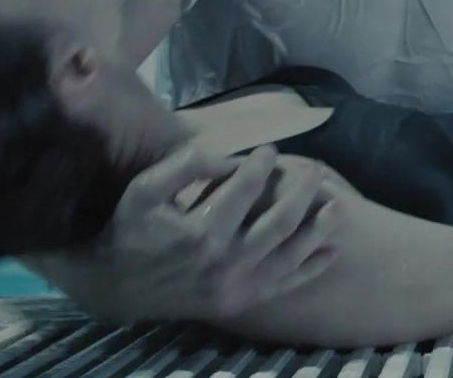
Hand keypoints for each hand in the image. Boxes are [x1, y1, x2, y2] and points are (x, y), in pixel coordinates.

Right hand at [51, 146, 341, 322]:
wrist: (114, 286)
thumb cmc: (130, 229)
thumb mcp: (146, 188)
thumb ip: (189, 165)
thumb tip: (234, 158)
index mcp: (201, 232)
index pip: (246, 189)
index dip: (262, 165)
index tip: (270, 151)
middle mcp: (225, 263)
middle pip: (280, 221)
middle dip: (304, 191)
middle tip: (315, 170)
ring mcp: (236, 287)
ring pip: (291, 254)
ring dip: (318, 228)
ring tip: (337, 204)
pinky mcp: (241, 302)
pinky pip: (284, 285)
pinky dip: (311, 268)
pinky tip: (331, 250)